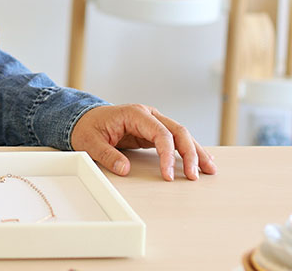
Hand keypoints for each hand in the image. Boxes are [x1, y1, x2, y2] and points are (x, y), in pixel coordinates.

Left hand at [70, 103, 217, 181]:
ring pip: (181, 135)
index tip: (168, 175)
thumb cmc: (86, 127)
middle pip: (178, 131)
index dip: (167, 155)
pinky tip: (202, 161)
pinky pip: (175, 140)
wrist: (81, 119)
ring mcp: (152, 123)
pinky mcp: (153, 132)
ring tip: (210, 170)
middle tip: (195, 176)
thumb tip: (124, 169)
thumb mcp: (90, 142)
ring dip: (196, 152)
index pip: (160, 133)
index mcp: (134, 114)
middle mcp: (148, 115)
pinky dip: (188, 150)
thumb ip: (107, 154)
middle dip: (190, 153)